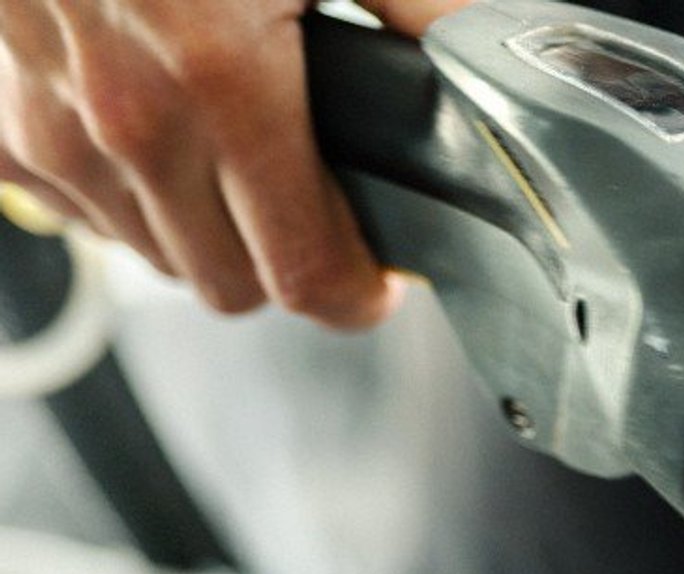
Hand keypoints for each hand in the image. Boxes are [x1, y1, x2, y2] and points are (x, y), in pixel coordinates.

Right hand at [0, 0, 462, 326]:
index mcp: (223, 86)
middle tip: (320, 211)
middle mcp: (131, 125)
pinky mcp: (6, 121)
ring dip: (208, 235)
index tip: (379, 276)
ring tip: (243, 168)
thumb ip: (414, 9)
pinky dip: (128, 199)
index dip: (359, 293)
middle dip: (288, 264)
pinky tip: (164, 142)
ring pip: (157, 260)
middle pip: (234, 287)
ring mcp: (56, 129)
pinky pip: (83, 216)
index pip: (306, 276)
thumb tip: (494, 57)